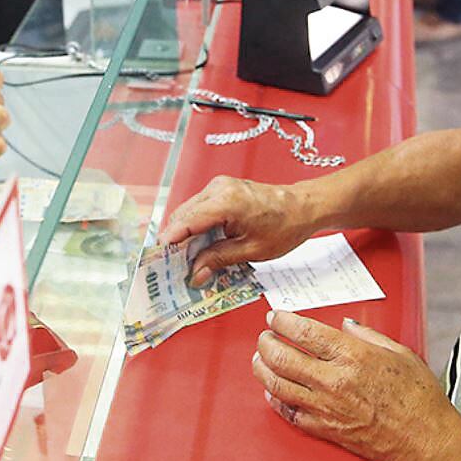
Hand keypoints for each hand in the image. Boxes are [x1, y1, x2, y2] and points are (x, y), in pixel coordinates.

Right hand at [160, 175, 318, 287]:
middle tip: (171, 266)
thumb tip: (195, 274)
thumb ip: (219, 260)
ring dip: (184, 234)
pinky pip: (200, 208)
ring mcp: (219, 186)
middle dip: (175, 241)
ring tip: (184, 259)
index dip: (169, 241)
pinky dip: (195, 226)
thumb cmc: (285, 225)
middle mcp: (219, 188)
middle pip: (183, 215)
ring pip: (189, 211)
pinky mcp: (222, 189)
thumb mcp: (252, 250)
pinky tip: (198, 245)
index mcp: (227, 201)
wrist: (303, 206)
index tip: (157, 259)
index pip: (187, 221)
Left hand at [252, 311, 460, 460]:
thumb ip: (368, 336)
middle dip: (266, 342)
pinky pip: (289, 413)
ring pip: (278, 385)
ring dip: (262, 369)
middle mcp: (334, 381)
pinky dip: (275, 400)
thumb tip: (346, 326)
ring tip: (260, 359)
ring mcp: (326, 408)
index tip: (275, 317)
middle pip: (282, 357)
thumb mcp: (399, 353)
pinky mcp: (325, 430)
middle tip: (264, 337)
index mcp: (353, 356)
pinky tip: (271, 391)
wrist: (426, 440)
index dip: (282, 322)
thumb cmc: (419, 398)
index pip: (304, 333)